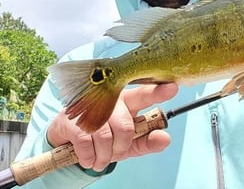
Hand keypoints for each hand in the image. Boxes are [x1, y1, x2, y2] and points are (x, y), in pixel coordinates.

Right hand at [47, 83, 177, 171]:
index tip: (173, 87)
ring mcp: (91, 107)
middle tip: (115, 153)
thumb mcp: (129, 142)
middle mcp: (111, 100)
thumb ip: (148, 141)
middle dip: (121, 147)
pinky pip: (87, 142)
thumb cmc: (105, 137)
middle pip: (125, 126)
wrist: (69, 139)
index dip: (158, 92)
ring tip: (101, 157)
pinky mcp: (73, 118)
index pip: (145, 94)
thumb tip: (166, 139)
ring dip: (104, 155)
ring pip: (106, 136)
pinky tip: (88, 156)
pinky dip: (89, 156)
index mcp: (128, 101)